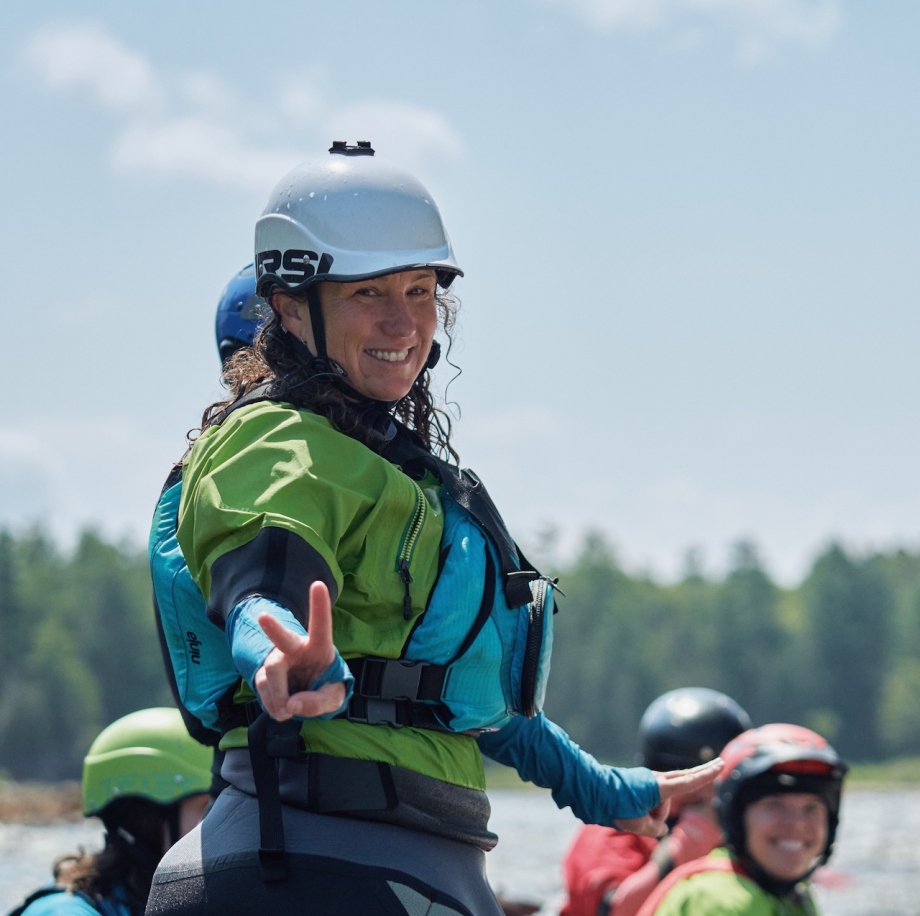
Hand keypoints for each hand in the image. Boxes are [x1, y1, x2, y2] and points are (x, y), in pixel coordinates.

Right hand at [253, 581, 346, 720]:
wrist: (308, 695)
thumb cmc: (326, 686)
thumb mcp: (334, 697)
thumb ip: (319, 702)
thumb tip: (290, 705)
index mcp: (319, 647)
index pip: (321, 625)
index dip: (320, 605)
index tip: (318, 584)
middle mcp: (295, 648)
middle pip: (283, 638)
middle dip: (274, 628)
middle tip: (263, 617)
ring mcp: (277, 660)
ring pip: (270, 675)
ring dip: (277, 697)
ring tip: (287, 713)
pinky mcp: (264, 674)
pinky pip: (263, 690)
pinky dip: (272, 705)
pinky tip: (282, 711)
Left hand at [614, 758, 723, 837]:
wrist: (590, 789)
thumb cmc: (614, 806)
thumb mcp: (636, 824)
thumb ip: (654, 827)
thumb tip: (661, 827)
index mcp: (658, 788)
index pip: (689, 781)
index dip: (707, 776)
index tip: (721, 765)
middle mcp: (655, 780)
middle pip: (683, 779)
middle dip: (701, 773)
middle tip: (719, 763)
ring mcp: (646, 779)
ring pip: (662, 799)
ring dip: (655, 813)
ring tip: (633, 818)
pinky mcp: (638, 782)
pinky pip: (650, 799)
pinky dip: (648, 810)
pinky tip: (635, 815)